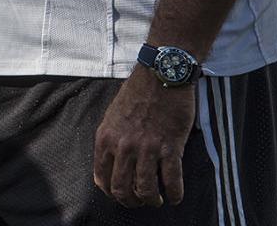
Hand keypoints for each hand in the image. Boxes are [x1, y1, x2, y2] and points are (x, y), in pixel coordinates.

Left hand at [92, 66, 194, 207]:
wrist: (161, 75)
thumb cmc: (137, 94)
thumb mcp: (112, 116)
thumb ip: (110, 141)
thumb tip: (110, 165)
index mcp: (106, 138)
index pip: (101, 177)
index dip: (111, 192)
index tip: (120, 195)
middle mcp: (123, 146)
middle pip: (122, 189)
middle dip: (131, 201)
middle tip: (140, 201)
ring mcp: (147, 148)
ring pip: (146, 190)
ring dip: (152, 200)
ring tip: (157, 199)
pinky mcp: (171, 147)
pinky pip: (172, 181)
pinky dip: (174, 194)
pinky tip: (175, 196)